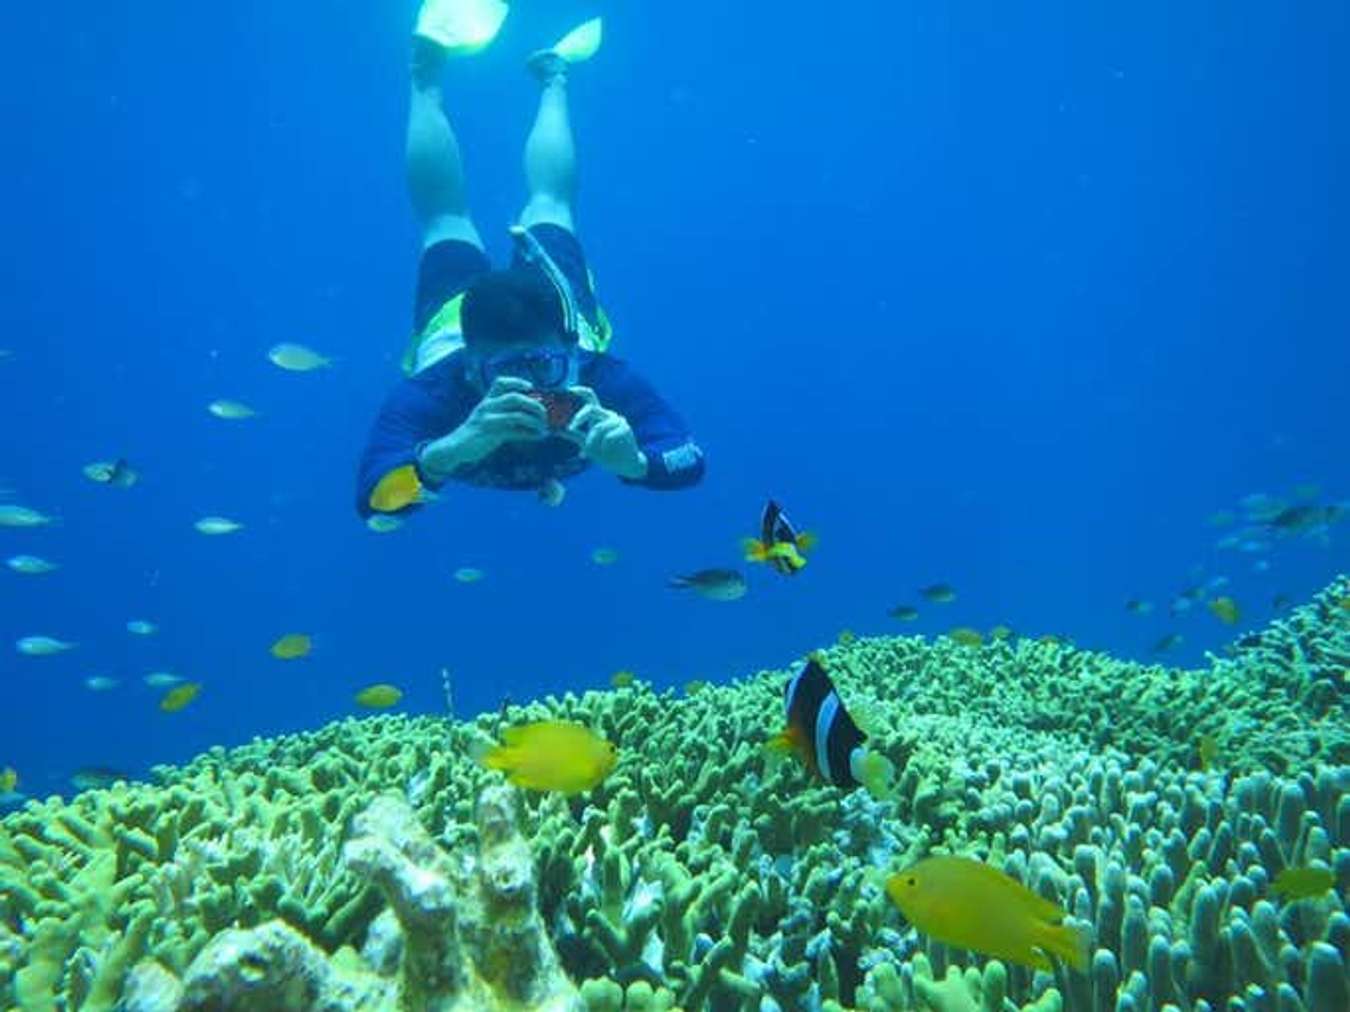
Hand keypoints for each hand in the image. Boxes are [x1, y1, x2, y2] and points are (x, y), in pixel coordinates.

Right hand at [420, 377, 546, 477]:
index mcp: (487, 400)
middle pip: (514, 398)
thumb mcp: (488, 418)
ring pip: (516, 415)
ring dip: (534, 421)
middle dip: (533, 404)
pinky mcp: (490, 434)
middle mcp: (487, 406)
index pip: (500, 382)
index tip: (531, 387)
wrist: (456, 447)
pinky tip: (537, 437)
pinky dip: (530, 435)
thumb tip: (533, 414)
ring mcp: (488, 420)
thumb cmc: (477, 432)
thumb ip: (506, 413)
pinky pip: (515, 433)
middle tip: (544, 413)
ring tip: (543, 427)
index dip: (517, 382)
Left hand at [565, 386, 648, 479]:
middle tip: (570, 428)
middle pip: (591, 408)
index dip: (579, 391)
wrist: (626, 464)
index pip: (590, 396)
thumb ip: (575, 435)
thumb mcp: (587, 443)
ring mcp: (618, 421)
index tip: (568, 390)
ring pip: (597, 427)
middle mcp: (608, 415)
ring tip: (592, 452)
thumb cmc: (606, 452)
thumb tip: (557, 430)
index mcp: (599, 415)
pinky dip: (603, 447)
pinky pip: (607, 437)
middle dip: (579, 417)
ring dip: (591, 441)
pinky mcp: (625, 429)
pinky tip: (607, 452)